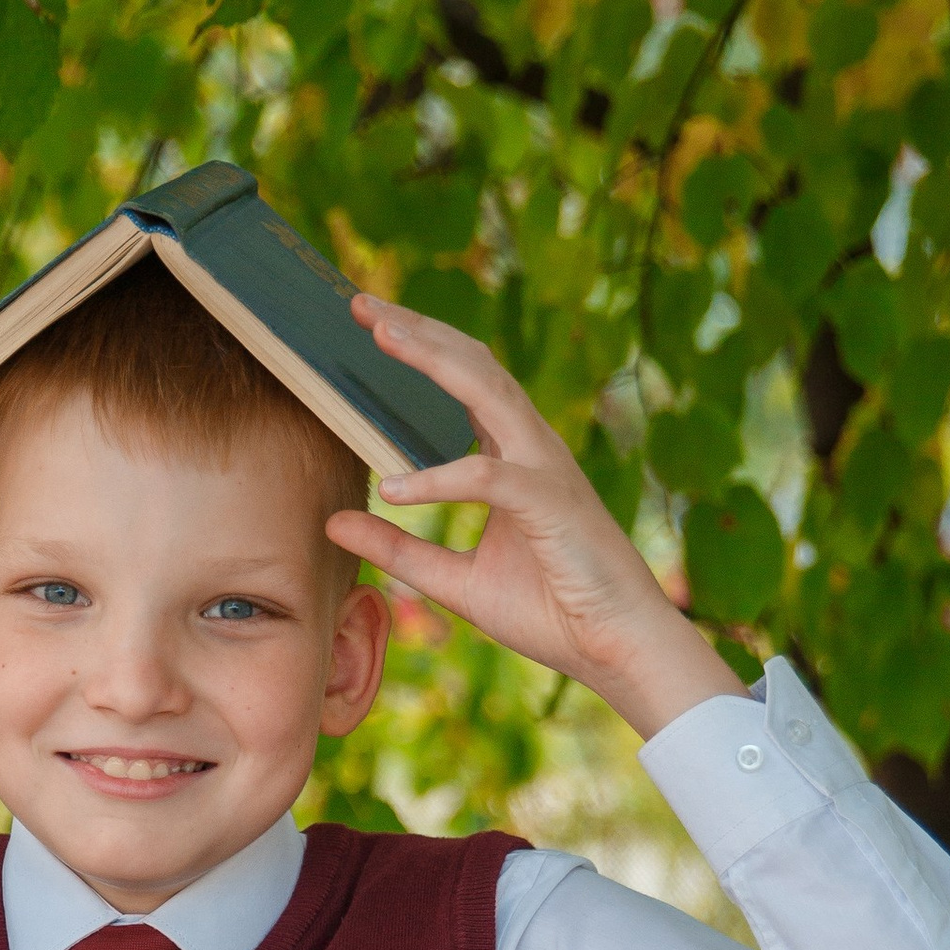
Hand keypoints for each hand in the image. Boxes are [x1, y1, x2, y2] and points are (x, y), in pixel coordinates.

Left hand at [326, 300, 742, 741]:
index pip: (464, 381)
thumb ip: (398, 550)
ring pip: (487, 393)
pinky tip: (395, 490)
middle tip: (361, 303)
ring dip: (432, 360)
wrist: (616, 647)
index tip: (369, 321)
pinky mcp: (551, 504)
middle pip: (472, 365)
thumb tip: (333, 522)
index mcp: (514, 457)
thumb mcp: (454, 582)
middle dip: (418, 329)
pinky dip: (441, 480)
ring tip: (381, 337)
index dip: (420, 345)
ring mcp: (546, 470)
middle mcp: (532, 448)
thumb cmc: (549, 610)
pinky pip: (489, 479)